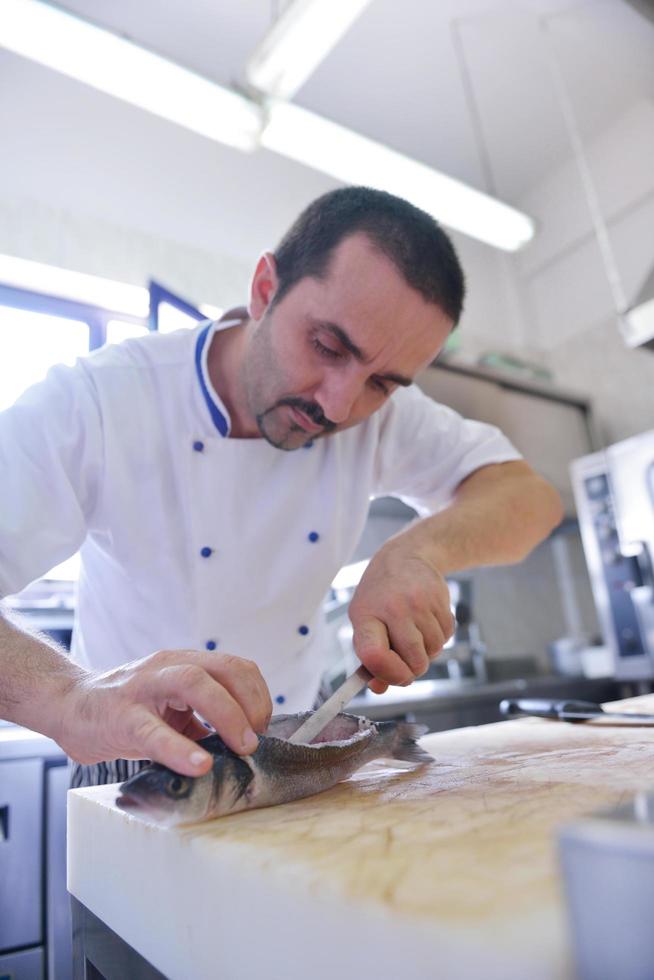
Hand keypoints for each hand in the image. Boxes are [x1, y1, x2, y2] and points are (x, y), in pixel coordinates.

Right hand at [56, 649, 271, 775]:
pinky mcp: (121, 717)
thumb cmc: (126, 710)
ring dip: (227, 715)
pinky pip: (154, 731)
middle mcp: (168, 666)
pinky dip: (181, 749)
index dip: (258, 696)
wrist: (70, 705)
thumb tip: (245, 747)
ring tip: (242, 747)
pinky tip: (199, 765)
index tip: (263, 727)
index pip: (236, 667)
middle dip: (251, 703)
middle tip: (256, 739)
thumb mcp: (171, 708)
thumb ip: (203, 719)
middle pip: (223, 669)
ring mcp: (144, 687)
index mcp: (185, 663)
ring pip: (193, 683)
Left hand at [348, 539, 454, 694]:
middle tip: (407, 657)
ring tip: (415, 631)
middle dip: (413, 668)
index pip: (375, 655)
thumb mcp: (365, 621)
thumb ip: (370, 658)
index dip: (388, 674)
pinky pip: (447, 637)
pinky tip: (427, 621)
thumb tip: (379, 689)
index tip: (395, 678)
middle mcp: (392, 608)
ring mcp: (418, 603)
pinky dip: (439, 637)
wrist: (405, 556)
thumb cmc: (380, 596)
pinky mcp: (440, 599)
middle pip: (413, 660)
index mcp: (365, 616)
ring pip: (433, 651)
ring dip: (427, 651)